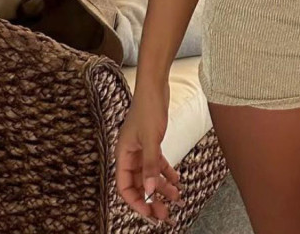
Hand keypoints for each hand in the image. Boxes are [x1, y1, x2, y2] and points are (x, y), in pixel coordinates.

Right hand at [115, 85, 183, 224]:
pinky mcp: (151, 142)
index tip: (149, 212)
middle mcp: (130, 154)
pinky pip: (157, 164)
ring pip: (149, 175)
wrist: (155, 85)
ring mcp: (141, 148)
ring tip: (175, 198)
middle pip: (138, 184)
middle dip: (151, 199)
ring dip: (161, 187)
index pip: (124, 187)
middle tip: (164, 213)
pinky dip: (166, 172)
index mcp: (123, 154)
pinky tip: (177, 180)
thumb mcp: (151, 139)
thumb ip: (150, 165)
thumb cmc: (148, 107)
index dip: (136, 202)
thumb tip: (149, 190)